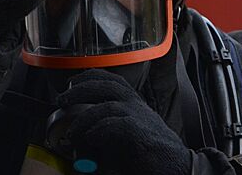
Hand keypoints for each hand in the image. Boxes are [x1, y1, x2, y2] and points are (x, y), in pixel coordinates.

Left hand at [58, 69, 191, 173]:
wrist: (178, 167)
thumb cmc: (152, 154)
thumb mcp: (127, 137)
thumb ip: (106, 132)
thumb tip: (80, 137)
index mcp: (134, 104)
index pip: (112, 79)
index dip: (90, 76)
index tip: (72, 81)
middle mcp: (137, 106)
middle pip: (106, 85)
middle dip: (80, 89)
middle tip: (62, 100)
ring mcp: (140, 117)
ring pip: (107, 105)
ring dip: (85, 117)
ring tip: (73, 132)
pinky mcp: (141, 133)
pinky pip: (116, 125)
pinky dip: (99, 130)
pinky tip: (90, 138)